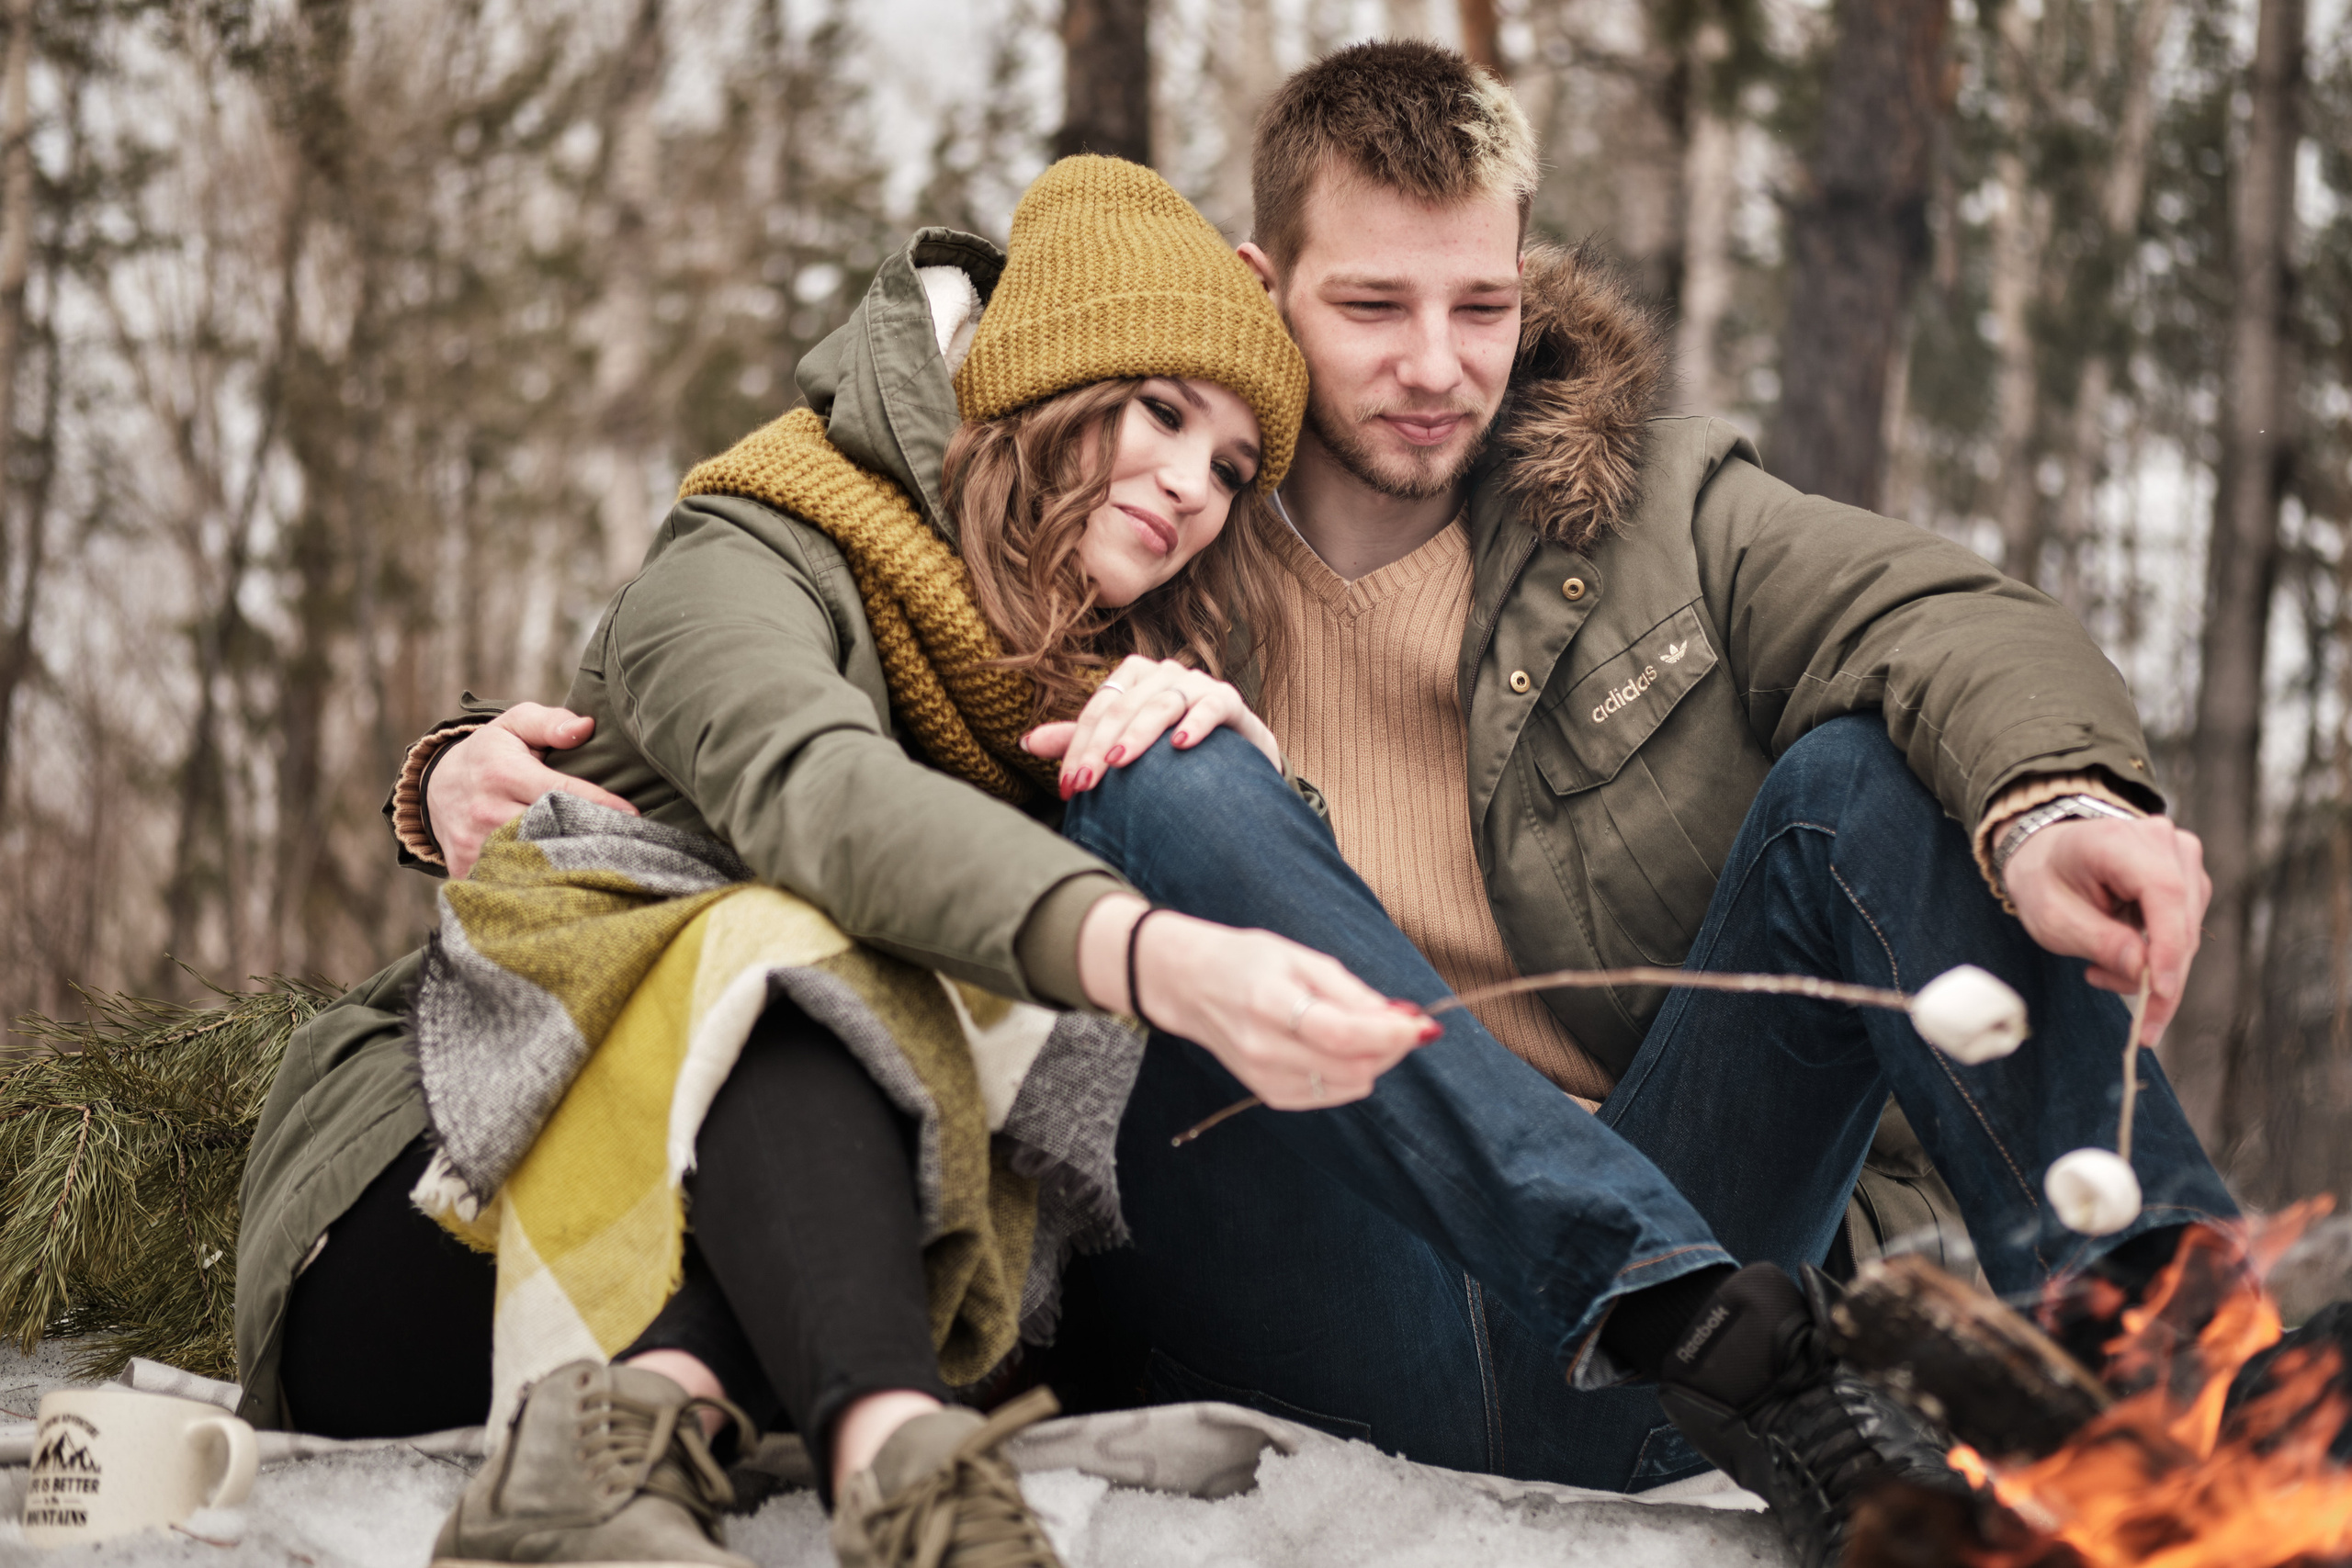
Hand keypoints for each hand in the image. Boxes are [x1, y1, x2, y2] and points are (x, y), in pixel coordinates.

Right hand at [426, 703, 636, 877]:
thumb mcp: (515, 725)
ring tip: (604, 864)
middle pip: (551, 831)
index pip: (561, 792)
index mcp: (502, 773)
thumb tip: (586, 726)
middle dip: (589, 836)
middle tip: (626, 843)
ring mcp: (475, 844)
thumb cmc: (490, 753)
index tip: (634, 815)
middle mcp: (487, 811)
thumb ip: (551, 722)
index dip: (600, 804)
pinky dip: (539, 882)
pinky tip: (567, 881)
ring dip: (568, 864)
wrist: (436, 787)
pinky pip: (511, 880)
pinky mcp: (466, 869)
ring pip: (534, 862)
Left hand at [1021, 655, 1282, 799]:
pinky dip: (1195, 723)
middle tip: (1085, 784)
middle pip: (1123, 706)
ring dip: (1139, 734)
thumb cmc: (1170, 750)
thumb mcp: (1123, 744)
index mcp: (1133, 677)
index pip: (1098, 710)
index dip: (1078, 746)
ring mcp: (1197, 684)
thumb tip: (1024, 742)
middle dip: (1100, 746)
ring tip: (1120, 761)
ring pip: (1161, 703)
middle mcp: (1163, 673)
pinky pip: (1211, 705)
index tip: (1067, 786)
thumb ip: (1079, 741)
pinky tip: (1180, 745)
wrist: (1234, 758)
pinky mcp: (1229, 700)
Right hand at [1074, 894, 1433, 1108]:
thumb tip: (1401, 1018)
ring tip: (1364, 1029)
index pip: (1342, 1034)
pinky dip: (1348, 1074)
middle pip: (1351, 1066)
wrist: (1189, 985)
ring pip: (1348, 1085)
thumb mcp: (1300, 957)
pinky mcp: (1268, 1094)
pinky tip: (1339, 1048)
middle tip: (1399, 1020)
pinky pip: (1330, 1094)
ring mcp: (1263, 1077)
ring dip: (1372, 1061)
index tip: (1423, 1024)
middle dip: (1390, 1047)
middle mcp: (1264, 1048)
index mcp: (1269, 1002)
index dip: (1390, 1034)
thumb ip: (1352, 992)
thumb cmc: (1247, 961)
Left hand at [2002, 814, 2209, 1042]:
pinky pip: (2185, 930)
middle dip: (2161, 977)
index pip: (2163, 892)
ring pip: (2188, 933)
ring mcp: (2182, 859)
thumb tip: (2143, 970)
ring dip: (2154, 969)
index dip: (2168, 946)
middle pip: (2182, 921)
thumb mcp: (2053, 917)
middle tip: (2138, 1023)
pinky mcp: (2189, 881)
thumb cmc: (2045, 879)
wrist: (2047, 852)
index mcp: (2120, 840)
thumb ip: (2099, 941)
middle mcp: (2164, 842)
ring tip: (2099, 972)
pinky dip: (2158, 957)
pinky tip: (2120, 959)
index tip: (2160, 991)